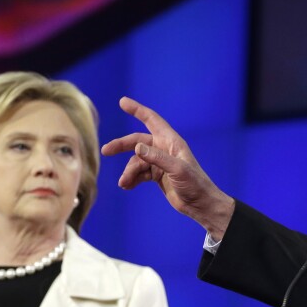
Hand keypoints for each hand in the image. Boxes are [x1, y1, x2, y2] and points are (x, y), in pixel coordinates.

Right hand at [101, 97, 234, 237]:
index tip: (122, 101)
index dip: (138, 110)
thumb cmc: (194, 184)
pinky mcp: (157, 175)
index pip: (152, 121)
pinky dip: (132, 179)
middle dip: (121, 145)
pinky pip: (139, 173)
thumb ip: (157, 158)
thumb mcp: (177, 169)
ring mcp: (159, 162)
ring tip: (124, 183)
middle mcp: (164, 149)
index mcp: (171, 142)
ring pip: (136, 161)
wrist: (200, 205)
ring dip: (128, 171)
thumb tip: (137, 147)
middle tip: (106, 151)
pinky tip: (127, 186)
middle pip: (137, 142)